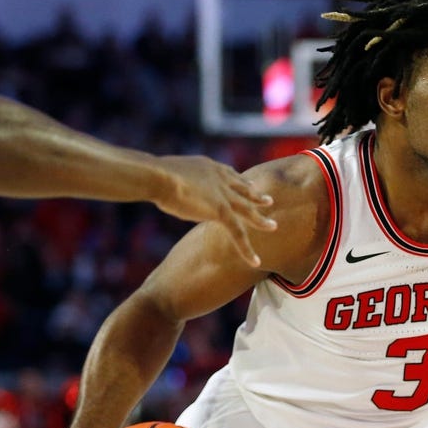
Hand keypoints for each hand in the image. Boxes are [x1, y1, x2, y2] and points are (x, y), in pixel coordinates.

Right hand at [153, 156, 275, 267]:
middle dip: (254, 196)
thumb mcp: (168, 174)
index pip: (228, 174)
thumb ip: (173, 179)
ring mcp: (222, 194)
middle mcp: (220, 178)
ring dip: (260, 219)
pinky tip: (255, 261)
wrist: (159, 176)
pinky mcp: (220, 211)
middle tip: (268, 200)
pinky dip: (246, 248)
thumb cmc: (154, 175)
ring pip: (247, 210)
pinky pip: (238, 233)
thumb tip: (162, 183)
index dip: (238, 181)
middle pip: (242, 189)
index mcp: (207, 167)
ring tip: (273, 226)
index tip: (247, 184)